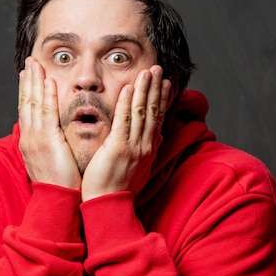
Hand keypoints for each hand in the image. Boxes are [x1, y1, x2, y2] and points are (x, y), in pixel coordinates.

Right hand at [18, 57, 81, 188]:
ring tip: (36, 64)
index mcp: (29, 142)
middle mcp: (29, 138)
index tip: (27, 76)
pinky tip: (48, 82)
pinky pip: (48, 114)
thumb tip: (51, 137)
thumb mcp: (48, 161)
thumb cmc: (57, 184)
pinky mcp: (48, 141)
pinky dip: (47, 97)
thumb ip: (48, 146)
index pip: (26, 111)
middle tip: (28, 62)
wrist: (56, 200)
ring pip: (34, 104)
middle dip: (28, 81)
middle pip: (26, 103)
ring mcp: (36, 139)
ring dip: (35, 82)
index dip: (26, 92)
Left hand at [81, 65, 170, 201]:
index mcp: (148, 150)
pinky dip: (127, 104)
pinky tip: (130, 89)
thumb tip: (156, 140)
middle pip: (153, 112)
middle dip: (156, 88)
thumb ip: (146, 153)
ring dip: (145, 90)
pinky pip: (124, 122)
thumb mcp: (138, 170)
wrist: (109, 206)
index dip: (162, 100)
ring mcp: (133, 147)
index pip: (157, 119)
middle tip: (158, 69)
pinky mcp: (119, 149)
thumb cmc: (118, 190)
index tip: (166, 84)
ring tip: (148, 71)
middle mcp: (145, 146)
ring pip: (142, 113)